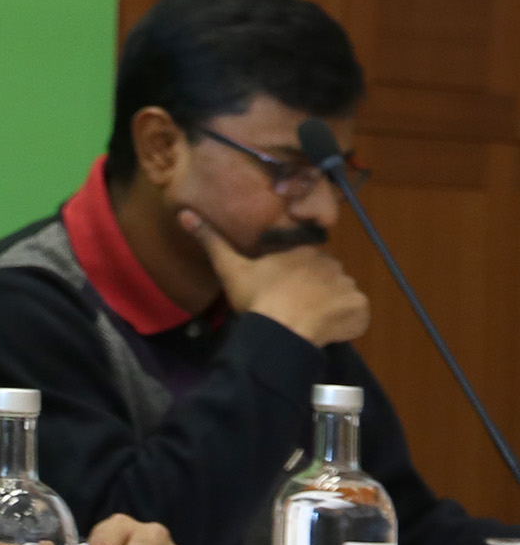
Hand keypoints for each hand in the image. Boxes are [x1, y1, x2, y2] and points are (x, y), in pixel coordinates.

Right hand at [184, 209, 369, 345]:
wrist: (282, 329)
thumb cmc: (258, 297)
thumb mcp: (230, 269)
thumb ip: (211, 241)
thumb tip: (185, 213)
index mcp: (303, 251)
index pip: (308, 261)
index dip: (297, 277)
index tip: (283, 292)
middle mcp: (331, 263)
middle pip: (327, 277)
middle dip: (316, 291)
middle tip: (295, 309)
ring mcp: (348, 285)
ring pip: (342, 296)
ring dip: (332, 307)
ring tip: (310, 323)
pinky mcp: (359, 308)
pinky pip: (357, 315)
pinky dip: (347, 323)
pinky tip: (328, 331)